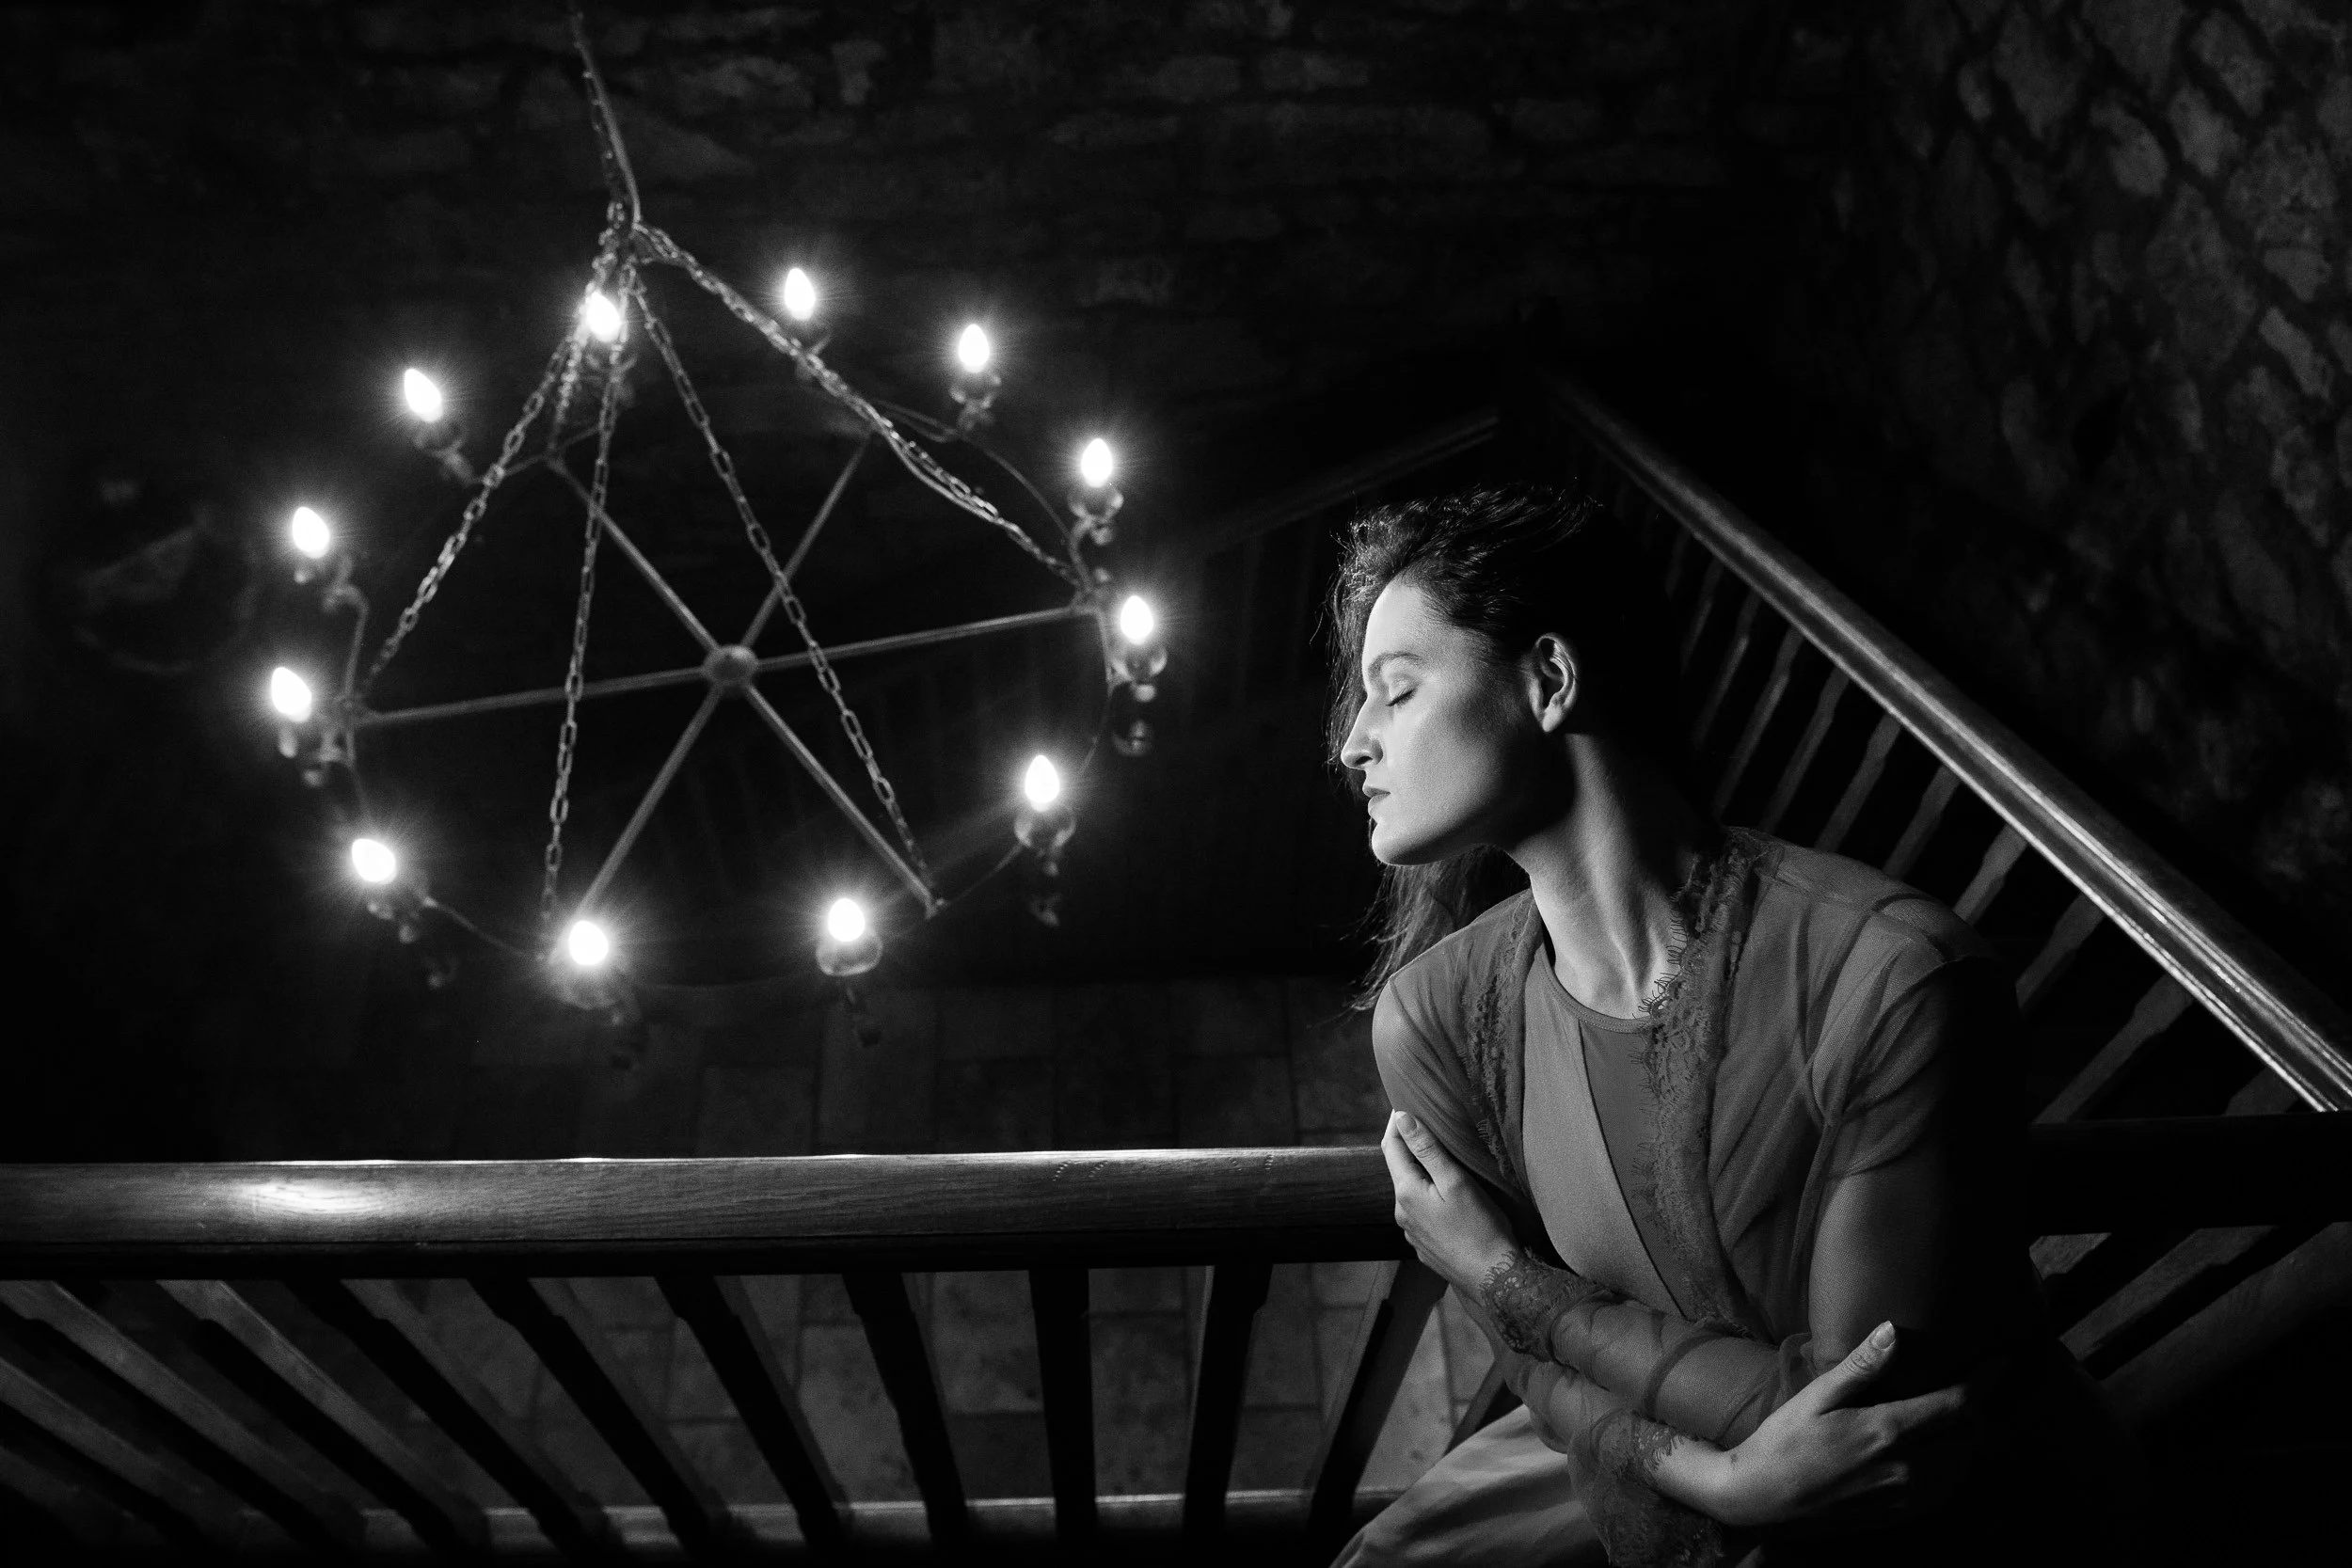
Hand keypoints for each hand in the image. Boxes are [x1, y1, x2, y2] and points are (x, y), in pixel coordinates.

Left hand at [1381, 1109, 1516, 1293]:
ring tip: (1438, 1159)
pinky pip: (1420, 1214)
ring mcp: (1411, 1233)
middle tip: (1424, 1124)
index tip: (1405, 1103)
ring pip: (1410, 1193)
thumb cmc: (1481, 1227)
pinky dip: (1428, 1197)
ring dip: (1419, 1174)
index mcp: (1406, 1193)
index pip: (1391, 1147)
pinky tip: (1446, 1197)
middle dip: (1408, 1147)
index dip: (1396, 1123)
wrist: (1495, 1279)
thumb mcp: (1456, 1182)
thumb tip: (1402, 1118)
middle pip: (1399, 1170)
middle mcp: (1401, 1213)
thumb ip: (1427, 1149)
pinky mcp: (1425, 1247)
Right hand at [1693, 1323, 1973, 1529]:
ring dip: (1972, 1439)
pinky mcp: (1897, 1513)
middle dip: (1982, 1409)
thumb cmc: (1785, 1439)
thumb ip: (1862, 1367)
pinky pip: (1945, 1490)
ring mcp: (1904, 1495)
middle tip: (1981, 1385)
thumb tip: (1894, 1330)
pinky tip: (1943, 1452)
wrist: (1761, 1498)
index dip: (1986, 1381)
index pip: (1957, 1405)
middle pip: (1970, 1437)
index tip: (2002, 1361)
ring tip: (1968, 1415)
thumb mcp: (1817, 1395)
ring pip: (1963, 1467)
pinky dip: (1956, 1466)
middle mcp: (1906, 1467)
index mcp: (1887, 1431)